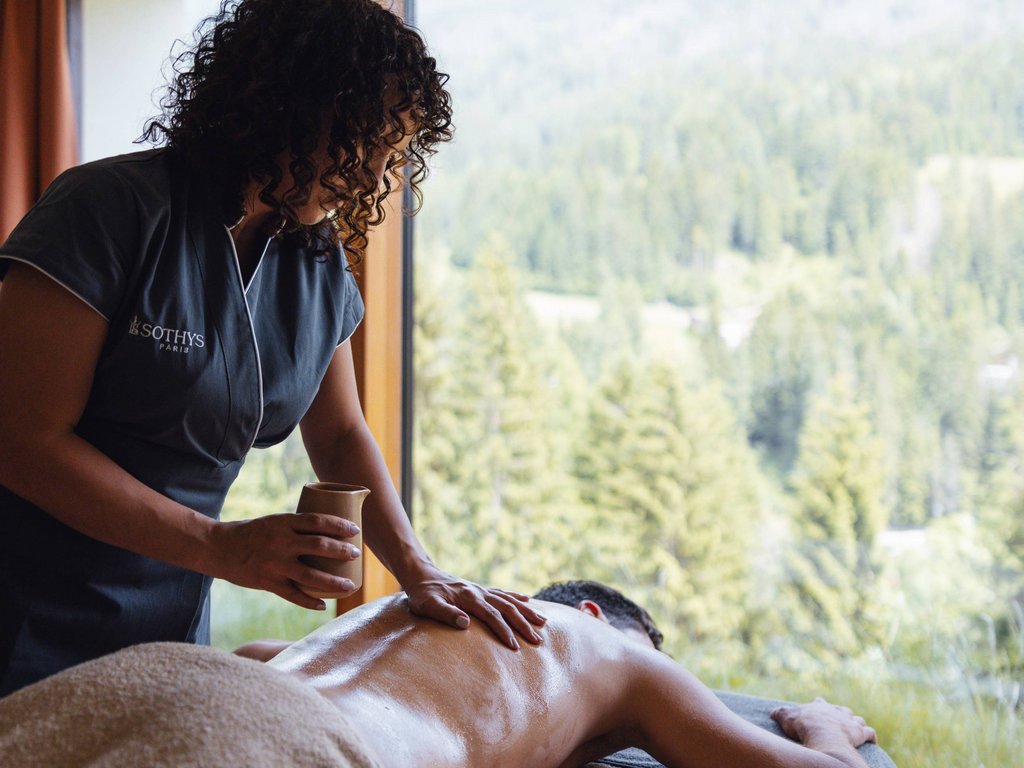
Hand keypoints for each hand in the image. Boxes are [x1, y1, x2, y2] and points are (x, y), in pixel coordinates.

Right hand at [208, 513, 360, 609]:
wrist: (219, 548)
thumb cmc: (252, 533)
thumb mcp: (274, 522)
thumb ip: (297, 528)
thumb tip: (328, 532)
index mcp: (283, 523)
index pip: (318, 521)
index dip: (339, 525)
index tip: (355, 530)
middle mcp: (281, 543)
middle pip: (319, 546)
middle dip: (342, 551)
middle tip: (356, 554)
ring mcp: (274, 564)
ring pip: (311, 575)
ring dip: (334, 582)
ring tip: (350, 585)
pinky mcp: (268, 583)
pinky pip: (293, 595)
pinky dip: (310, 602)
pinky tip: (323, 605)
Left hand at [403, 571, 546, 649]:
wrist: (420, 574)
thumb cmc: (422, 594)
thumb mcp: (427, 605)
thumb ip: (445, 614)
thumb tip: (465, 623)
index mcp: (469, 597)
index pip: (492, 616)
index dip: (504, 631)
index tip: (515, 646)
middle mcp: (479, 592)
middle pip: (507, 608)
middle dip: (524, 624)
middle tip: (538, 641)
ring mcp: (481, 589)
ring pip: (510, 600)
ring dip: (527, 611)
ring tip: (543, 622)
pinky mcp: (479, 589)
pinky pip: (503, 592)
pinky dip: (516, 596)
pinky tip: (527, 599)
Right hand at [771, 697, 876, 748]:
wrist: (822, 733)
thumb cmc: (803, 725)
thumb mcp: (786, 717)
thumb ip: (780, 713)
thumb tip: (772, 712)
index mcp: (820, 706)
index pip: (820, 702)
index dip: (820, 706)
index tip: (818, 710)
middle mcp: (836, 711)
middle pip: (842, 709)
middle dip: (841, 714)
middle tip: (838, 722)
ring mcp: (849, 721)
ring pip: (857, 719)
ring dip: (857, 724)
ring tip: (855, 730)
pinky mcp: (859, 733)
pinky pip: (870, 733)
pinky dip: (871, 737)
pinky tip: (871, 741)